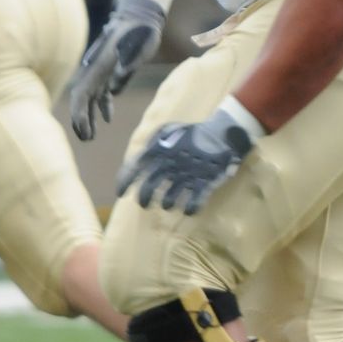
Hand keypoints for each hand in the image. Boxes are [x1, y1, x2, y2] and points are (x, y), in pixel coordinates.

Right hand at [69, 0, 166, 139]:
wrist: (140, 16)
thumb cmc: (140, 32)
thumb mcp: (138, 48)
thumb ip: (126, 68)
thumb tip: (114, 90)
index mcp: (99, 67)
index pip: (81, 95)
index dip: (79, 114)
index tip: (82, 132)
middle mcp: (96, 70)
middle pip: (82, 99)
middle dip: (81, 120)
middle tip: (87, 139)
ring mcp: (102, 70)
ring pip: (90, 97)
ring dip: (90, 116)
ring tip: (92, 136)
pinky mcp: (110, 70)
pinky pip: (102, 91)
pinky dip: (103, 105)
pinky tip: (108, 119)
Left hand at [117, 109, 254, 214]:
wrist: (221, 134)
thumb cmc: (191, 134)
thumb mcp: (168, 131)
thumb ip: (152, 143)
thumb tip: (139, 159)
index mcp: (160, 152)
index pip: (135, 168)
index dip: (125, 181)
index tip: (121, 193)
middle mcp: (170, 166)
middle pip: (149, 189)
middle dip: (144, 199)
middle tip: (144, 204)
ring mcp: (187, 176)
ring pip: (169, 200)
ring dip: (166, 204)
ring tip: (167, 204)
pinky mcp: (204, 184)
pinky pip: (193, 203)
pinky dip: (189, 209)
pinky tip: (188, 210)